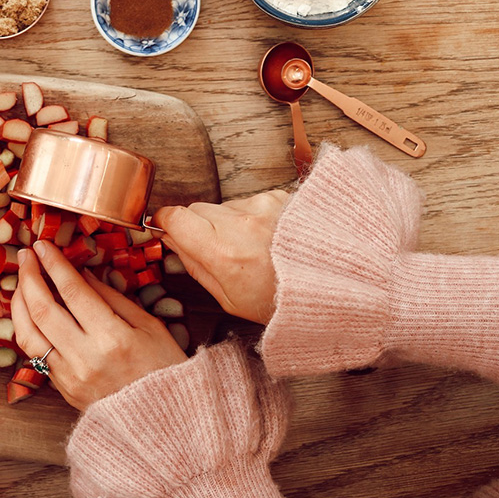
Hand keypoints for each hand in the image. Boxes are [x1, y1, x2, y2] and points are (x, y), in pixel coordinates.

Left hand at [12, 241, 188, 410]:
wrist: (166, 426)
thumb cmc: (166, 371)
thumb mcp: (150, 327)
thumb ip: (113, 298)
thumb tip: (81, 274)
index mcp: (113, 338)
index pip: (72, 291)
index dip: (54, 264)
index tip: (43, 245)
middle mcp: (86, 358)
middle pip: (43, 309)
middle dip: (29, 276)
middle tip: (26, 255)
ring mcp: (71, 377)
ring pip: (28, 334)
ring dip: (19, 303)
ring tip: (21, 282)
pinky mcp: (63, 390)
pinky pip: (36, 355)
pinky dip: (27, 329)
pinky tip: (29, 313)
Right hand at [153, 190, 289, 324]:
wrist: (334, 285)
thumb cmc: (282, 300)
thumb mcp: (229, 299)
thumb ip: (196, 266)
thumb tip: (173, 241)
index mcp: (224, 251)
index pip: (176, 217)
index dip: (165, 222)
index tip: (164, 227)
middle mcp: (242, 222)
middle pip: (197, 209)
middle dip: (199, 227)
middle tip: (217, 250)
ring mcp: (262, 205)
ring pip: (224, 206)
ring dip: (229, 222)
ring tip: (252, 248)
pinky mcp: (279, 196)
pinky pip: (250, 201)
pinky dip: (253, 216)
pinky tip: (269, 238)